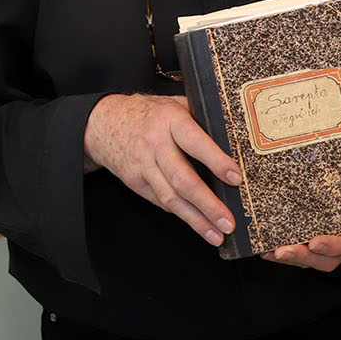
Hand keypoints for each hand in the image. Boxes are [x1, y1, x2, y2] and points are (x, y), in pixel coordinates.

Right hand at [83, 94, 239, 246]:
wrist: (105, 122)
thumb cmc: (150, 113)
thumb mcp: (175, 105)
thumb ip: (200, 119)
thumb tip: (235, 137)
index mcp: (170, 120)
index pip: (195, 142)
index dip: (216, 161)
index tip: (235, 178)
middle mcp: (155, 144)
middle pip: (183, 179)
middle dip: (208, 204)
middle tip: (228, 222)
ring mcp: (143, 165)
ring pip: (171, 198)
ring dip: (196, 220)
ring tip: (217, 234)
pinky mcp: (136, 181)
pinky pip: (162, 202)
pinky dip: (182, 214)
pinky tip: (199, 225)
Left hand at [267, 231, 340, 272]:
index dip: (334, 246)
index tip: (315, 243)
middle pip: (329, 259)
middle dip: (303, 257)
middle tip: (283, 251)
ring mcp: (332, 248)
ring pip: (313, 260)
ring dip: (291, 259)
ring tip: (272, 253)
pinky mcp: (315, 247)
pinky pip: (303, 256)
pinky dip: (284, 255)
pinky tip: (268, 252)